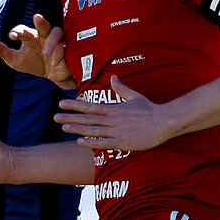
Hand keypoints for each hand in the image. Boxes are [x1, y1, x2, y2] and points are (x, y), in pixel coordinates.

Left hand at [0, 14, 73, 88]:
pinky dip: (59, 54)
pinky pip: (65, 47)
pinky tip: (54, 62)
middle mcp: (43, 36)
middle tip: (36, 17)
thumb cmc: (33, 63)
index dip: (17, 31)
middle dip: (40, 21)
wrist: (53, 75)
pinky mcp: (67, 49)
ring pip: (57, 33)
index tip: (12, 36)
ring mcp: (57, 41)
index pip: (23, 30)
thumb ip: (3, 52)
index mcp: (30, 37)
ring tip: (45, 52)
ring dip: (51, 41)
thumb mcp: (15, 60)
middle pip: (42, 25)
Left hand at [56, 76, 178, 151]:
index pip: (90, 106)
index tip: (62, 103)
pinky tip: (80, 142)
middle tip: (55, 116)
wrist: (164, 121)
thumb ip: (122, 88)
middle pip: (87, 118)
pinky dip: (91, 142)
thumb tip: (114, 77)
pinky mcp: (122, 142)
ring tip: (64, 127)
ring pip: (92, 130)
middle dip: (70, 117)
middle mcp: (112, 119)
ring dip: (77, 128)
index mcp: (114, 108)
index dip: (74, 104)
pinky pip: (104, 143)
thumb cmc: (150, 109)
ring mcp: (116, 131)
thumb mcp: (134, 96)